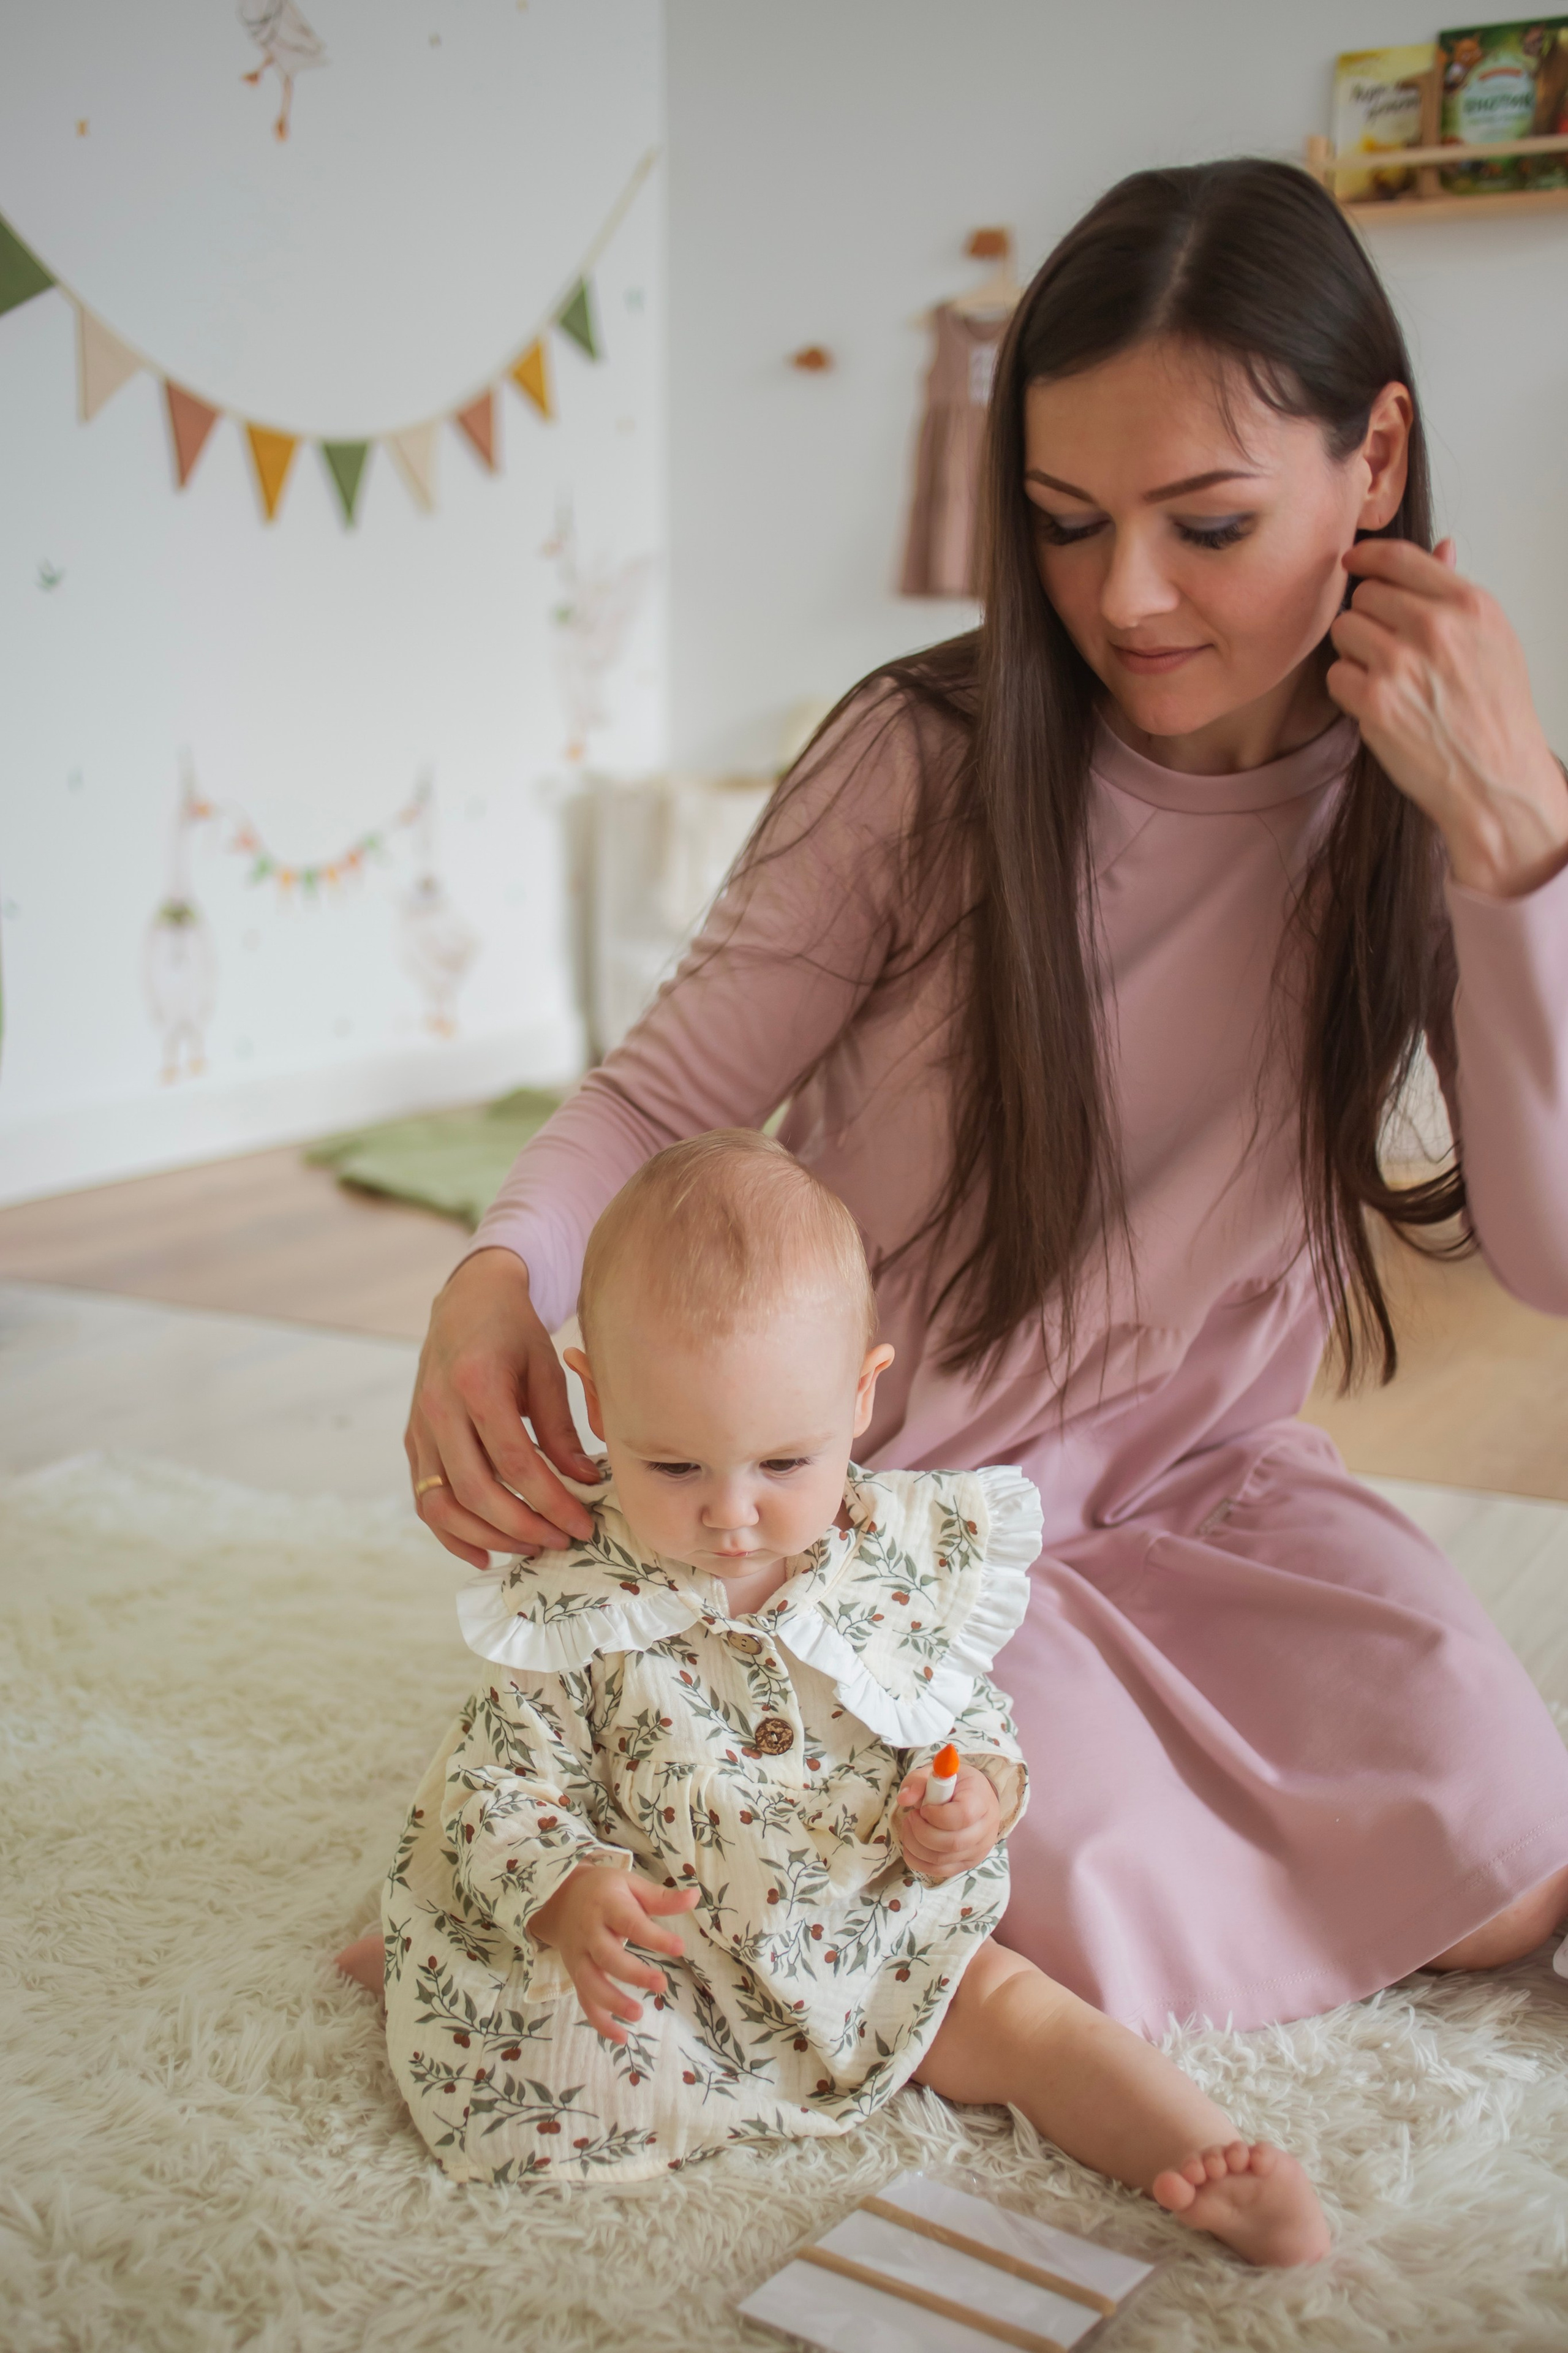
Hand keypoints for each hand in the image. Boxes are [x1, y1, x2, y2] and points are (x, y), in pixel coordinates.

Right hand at [404, 1248, 599, 1567]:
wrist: (467, 1301)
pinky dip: (450, 1533)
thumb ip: (561, 1428)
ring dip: (487, 1536)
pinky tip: (484, 1553)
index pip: (516, 1462)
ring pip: (442, 1504)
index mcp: (477, 1384)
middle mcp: (439, 1408)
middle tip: (561, 1541)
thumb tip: (583, 1481)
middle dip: (522, 1526)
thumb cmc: (514, 1332)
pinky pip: (425, 1498)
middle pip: (476, 1491)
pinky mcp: (412, 1440)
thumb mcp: (547, 1369)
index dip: (551, 1501)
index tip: (582, 1523)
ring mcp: (419, 1427)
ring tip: (530, 1548)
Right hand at [530, 1865, 699, 2041]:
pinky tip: (622, 2038)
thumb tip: (694, 1898)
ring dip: (612, 2002)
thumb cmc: (605, 1891)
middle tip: (662, 1985)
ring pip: (591, 1984)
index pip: (631, 1923)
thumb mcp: (631, 1885)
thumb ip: (661, 1898)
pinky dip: (600, 2022)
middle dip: (633, 1974)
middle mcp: (589, 1933)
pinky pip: (584, 2001)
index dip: (654, 1937)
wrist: (559, 1898)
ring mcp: (579, 1956)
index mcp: (607, 1906)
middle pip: (608, 1957)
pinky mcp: (575, 1975)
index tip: (680, 1947)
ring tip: (638, 2015)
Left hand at [894, 1760, 999, 1881]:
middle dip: (921, 1832)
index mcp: (980, 1801)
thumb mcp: (937, 1774)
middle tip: (911, 1817)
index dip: (936, 1815)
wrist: (977, 1799)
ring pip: (941, 1860)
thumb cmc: (956, 1785)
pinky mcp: (967, 1864)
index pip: (962, 1816)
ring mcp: (978, 1851)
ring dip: (916, 1845)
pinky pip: (939, 1871)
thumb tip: (904, 1799)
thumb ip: (919, 1781)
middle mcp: (985, 1829)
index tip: (924, 1808)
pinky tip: (912, 1843)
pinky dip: (918, 1860)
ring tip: (910, 1826)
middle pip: (951, 1843)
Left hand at [1328, 537, 1567, 898]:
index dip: (1367, 556)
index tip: (1353, 561)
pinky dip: (1348, 690)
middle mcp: (1436, 627)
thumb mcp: (1493, 640)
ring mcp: (1402, 663)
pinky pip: (1336, 674)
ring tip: (1385, 678)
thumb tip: (1442, 547)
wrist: (1495, 779)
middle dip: (1367, 618)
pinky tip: (1377, 704)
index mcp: (1469, 604)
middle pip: (1364, 595)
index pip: (1399, 557)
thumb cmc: (1495, 714)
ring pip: (1344, 630)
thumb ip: (1457, 593)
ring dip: (1355, 653)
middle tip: (1386, 649)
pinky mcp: (1375, 701)